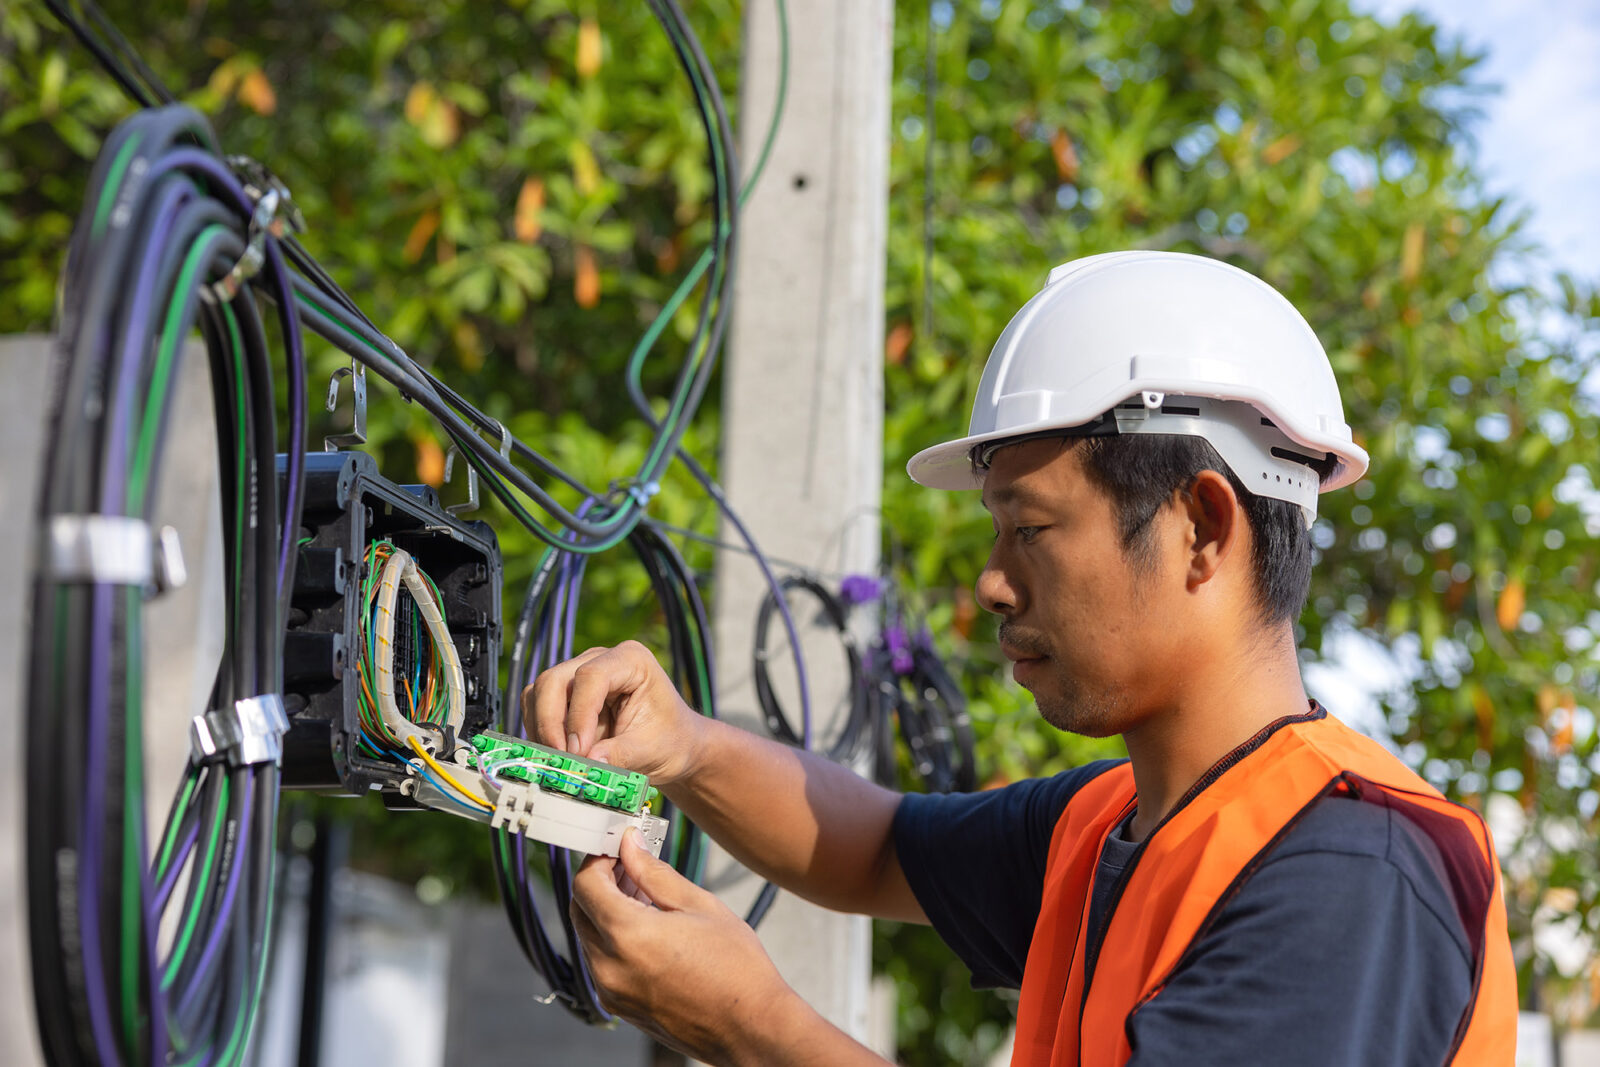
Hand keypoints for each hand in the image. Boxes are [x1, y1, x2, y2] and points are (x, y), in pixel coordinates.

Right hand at [523, 641, 705, 785]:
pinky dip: (540, 731)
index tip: (578, 751)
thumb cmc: (670, 740)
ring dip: (542, 729)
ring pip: (539, 693)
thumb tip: (587, 762)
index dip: (578, 715)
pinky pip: (537, 707)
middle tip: (561, 759)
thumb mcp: (651, 750)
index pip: (591, 676)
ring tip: (560, 760)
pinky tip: (557, 753)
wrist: (674, 745)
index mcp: (632, 660)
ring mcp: (580, 674)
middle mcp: (601, 659)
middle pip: (555, 680)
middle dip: (551, 723)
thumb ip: (620, 755)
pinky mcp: (567, 695)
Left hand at [570, 831, 803, 1063]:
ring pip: (589, 936)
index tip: (618, 847)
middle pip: (580, 910)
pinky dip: (613, 938)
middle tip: (630, 865)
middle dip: (600, 881)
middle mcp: (610, 967)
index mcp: (628, 935)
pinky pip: (601, 962)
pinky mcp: (620, 1006)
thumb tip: (632, 847)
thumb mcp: (699, 906)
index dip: (599, 858)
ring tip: (645, 896)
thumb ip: (656, 873)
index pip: (586, 884)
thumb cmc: (736, 970)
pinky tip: (646, 927)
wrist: (750, 1028)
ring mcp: (612, 991)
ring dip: (606, 910)